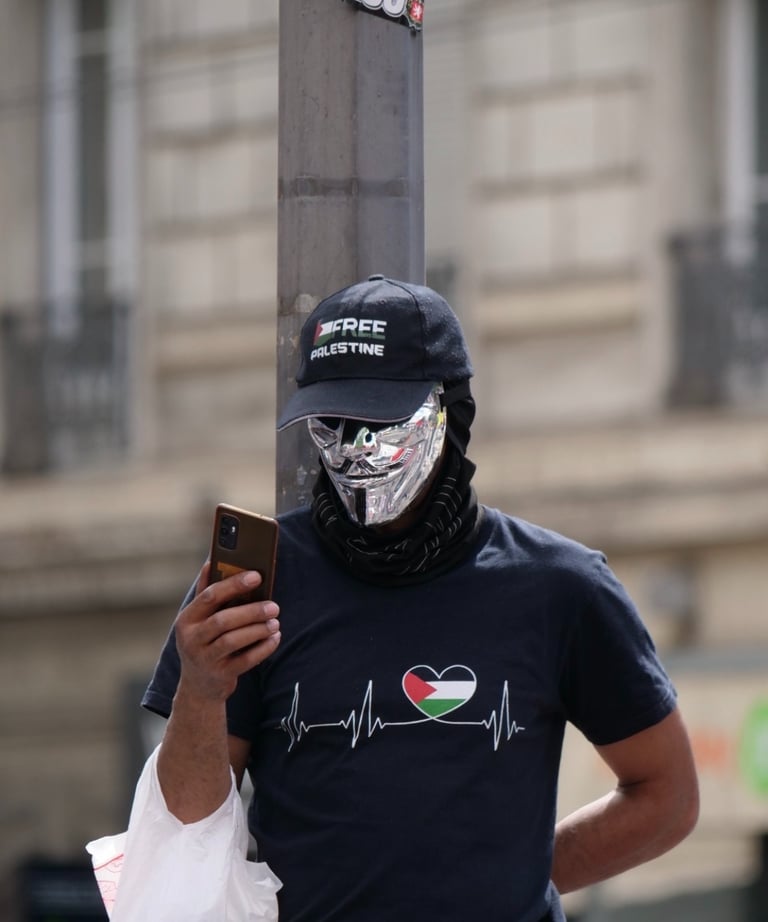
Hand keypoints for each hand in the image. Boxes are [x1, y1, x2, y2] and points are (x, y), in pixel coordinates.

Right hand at [174, 562, 280, 703]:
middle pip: (223, 620)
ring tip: (275, 621)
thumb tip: (212, 559)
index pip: (209, 597)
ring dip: (258, 629)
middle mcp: (191, 639)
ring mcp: (205, 659)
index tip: (257, 575)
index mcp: (187, 619)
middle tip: (274, 605)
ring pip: (233, 641)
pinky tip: (275, 638)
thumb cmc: (204, 641)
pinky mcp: (221, 675)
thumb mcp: (198, 619)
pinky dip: (263, 648)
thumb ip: (206, 591)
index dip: (234, 584)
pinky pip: (246, 661)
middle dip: (251, 611)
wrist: (199, 686)